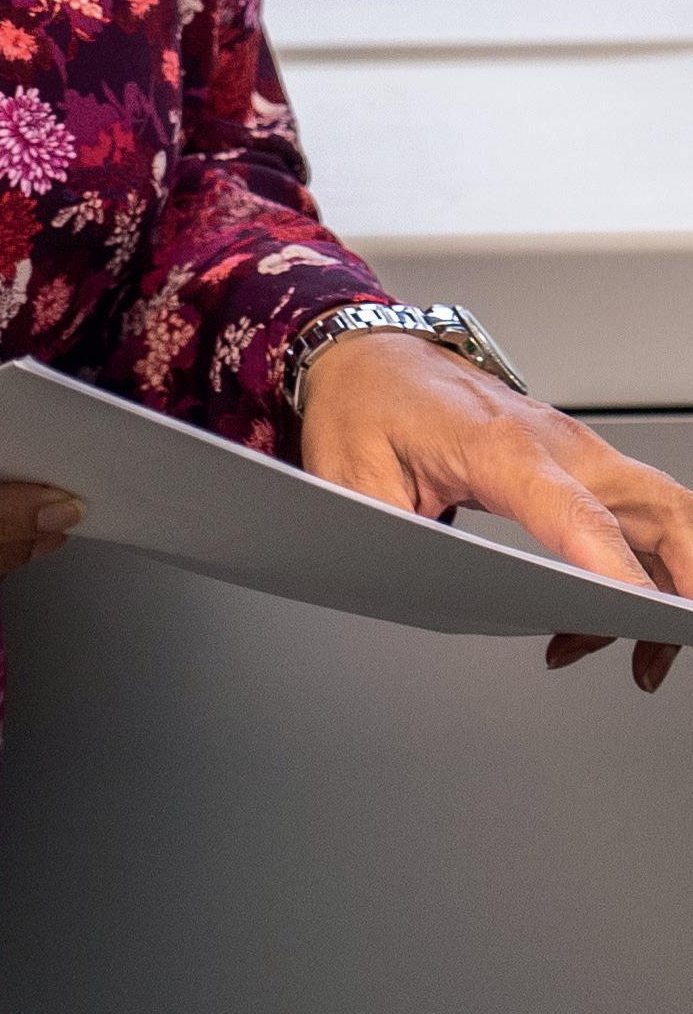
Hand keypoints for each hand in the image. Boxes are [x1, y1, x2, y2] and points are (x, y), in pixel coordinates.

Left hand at [297, 330, 692, 693]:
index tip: (636, 616)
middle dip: (683, 585)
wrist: (373, 356)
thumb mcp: (353, 478)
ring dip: (673, 585)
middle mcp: (559, 445)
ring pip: (669, 518)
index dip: (613, 570)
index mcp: (500, 446)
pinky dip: (647, 572)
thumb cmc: (367, 405)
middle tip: (654, 650)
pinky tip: (605, 619)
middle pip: (663, 512)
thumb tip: (417, 597)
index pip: (578, 513)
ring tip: (634, 656)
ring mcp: (579, 453)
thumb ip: (392, 541)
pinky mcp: (582, 465)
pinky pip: (642, 521)